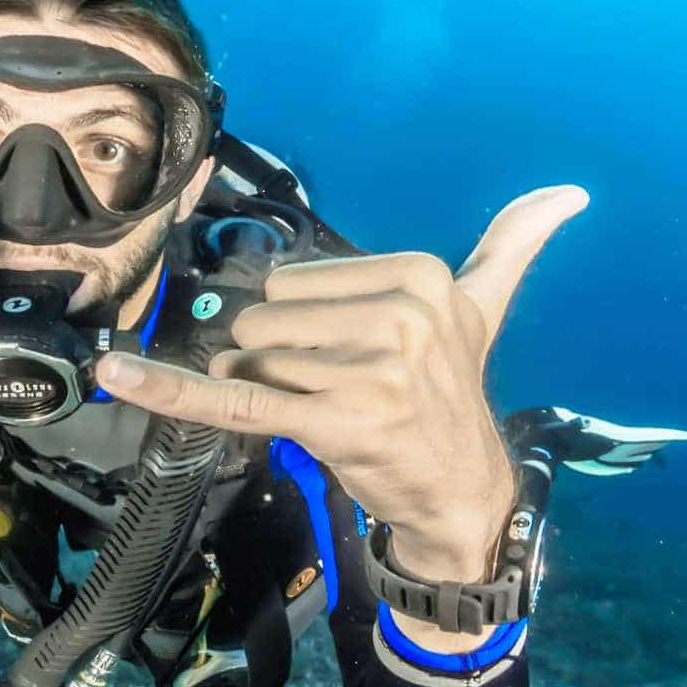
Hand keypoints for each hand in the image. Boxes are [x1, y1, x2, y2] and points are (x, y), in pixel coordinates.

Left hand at [98, 185, 588, 582]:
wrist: (463, 493)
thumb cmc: (450, 399)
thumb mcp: (485, 313)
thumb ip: (511, 247)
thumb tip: (568, 193)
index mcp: (420, 274)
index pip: (290, 282)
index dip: (299, 327)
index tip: (352, 359)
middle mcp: (400, 315)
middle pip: (264, 321)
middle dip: (277, 362)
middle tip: (336, 395)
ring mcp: (369, 370)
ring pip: (251, 363)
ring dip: (266, 395)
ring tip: (326, 416)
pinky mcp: (335, 421)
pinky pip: (232, 401)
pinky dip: (169, 391)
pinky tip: (118, 375)